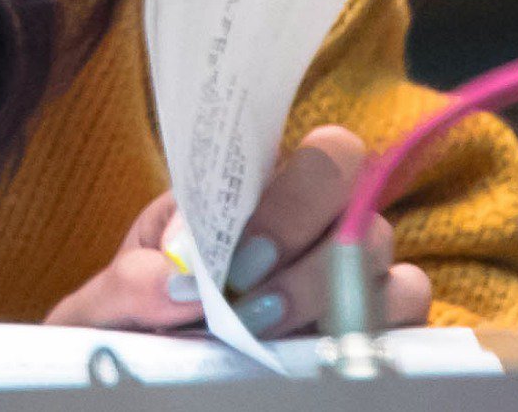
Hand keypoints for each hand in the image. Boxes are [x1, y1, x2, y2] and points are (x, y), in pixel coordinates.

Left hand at [46, 124, 430, 340]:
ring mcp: (353, 278)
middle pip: (359, 189)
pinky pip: (408, 319)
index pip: (315, 149)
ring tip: (262, 336)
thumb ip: (128, 283)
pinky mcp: (374, 331)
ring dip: (329, 296)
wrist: (144, 369)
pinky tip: (309, 357)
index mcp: (255, 191)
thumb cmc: (132, 323)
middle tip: (249, 300)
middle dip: (304, 243)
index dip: (291, 195)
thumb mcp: (109, 302)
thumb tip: (178, 284)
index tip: (239, 259)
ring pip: (386, 258)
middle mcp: (316, 223)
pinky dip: (367, 336)